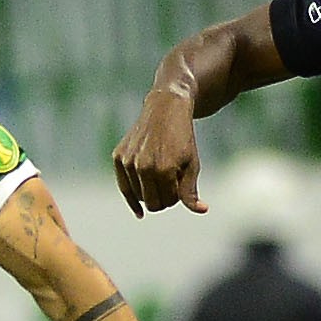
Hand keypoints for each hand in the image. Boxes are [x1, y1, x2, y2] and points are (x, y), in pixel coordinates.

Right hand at [114, 91, 207, 216]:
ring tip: (159, 174)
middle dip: (163, 198)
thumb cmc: (182, 137)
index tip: (180, 184)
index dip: (175, 197)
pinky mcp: (118, 157)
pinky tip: (139, 212)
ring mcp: (127, 162)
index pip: (166, 202)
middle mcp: (142, 167)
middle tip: (171, 183)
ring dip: (149, 192)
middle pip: (151, 203)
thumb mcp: (192, 164)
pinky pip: (124, 187)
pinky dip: (132, 197)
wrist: (165, 108)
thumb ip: (191, 191)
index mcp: (163, 170)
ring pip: (138, 197)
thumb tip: (202, 210)